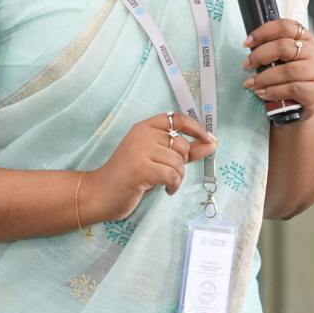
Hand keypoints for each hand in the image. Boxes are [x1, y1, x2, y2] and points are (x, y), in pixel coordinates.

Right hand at [83, 112, 216, 221]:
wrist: (100, 193)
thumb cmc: (130, 177)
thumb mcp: (157, 159)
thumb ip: (184, 151)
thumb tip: (212, 144)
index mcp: (144, 127)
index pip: (177, 118)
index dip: (196, 128)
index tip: (209, 140)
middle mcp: (142, 134)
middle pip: (181, 144)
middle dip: (183, 164)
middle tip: (170, 175)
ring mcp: (140, 150)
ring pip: (178, 162)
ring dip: (178, 178)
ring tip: (166, 184)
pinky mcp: (141, 168)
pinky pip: (172, 175)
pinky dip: (174, 185)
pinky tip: (165, 190)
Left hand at [242, 19, 313, 118]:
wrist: (305, 103)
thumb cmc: (291, 77)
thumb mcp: (285, 59)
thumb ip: (273, 49)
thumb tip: (249, 48)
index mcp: (305, 38)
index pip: (284, 26)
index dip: (263, 32)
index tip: (246, 43)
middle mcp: (313, 52)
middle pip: (283, 47)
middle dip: (259, 56)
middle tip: (246, 65)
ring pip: (286, 70)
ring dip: (264, 78)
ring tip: (251, 84)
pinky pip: (291, 89)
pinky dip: (273, 92)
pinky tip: (263, 93)